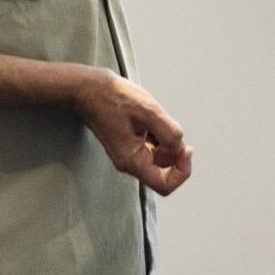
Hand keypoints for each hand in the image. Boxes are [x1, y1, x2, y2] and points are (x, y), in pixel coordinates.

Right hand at [70, 68, 192, 194]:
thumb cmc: (114, 98)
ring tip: (155, 118)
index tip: (185, 149)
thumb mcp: (148, 111)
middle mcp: (130, 162)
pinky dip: (158, 134)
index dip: (181, 171)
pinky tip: (149, 117)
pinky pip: (151, 146)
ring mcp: (128, 153)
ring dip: (166, 140)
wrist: (88, 88)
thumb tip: (180, 147)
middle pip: (164, 170)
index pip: (164, 185)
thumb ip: (169, 132)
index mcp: (133, 160)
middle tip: (170, 127)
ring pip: (159, 156)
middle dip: (174, 151)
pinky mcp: (128, 143)